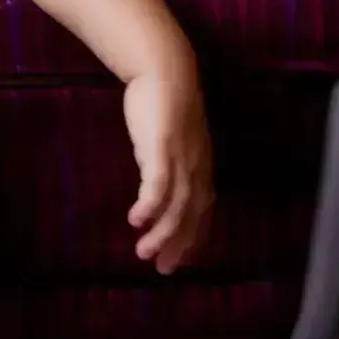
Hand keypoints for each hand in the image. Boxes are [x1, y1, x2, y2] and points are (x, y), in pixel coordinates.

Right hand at [123, 69, 212, 273]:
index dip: (192, 238)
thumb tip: (156, 183)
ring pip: (177, 207)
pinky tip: (136, 220)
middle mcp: (197, 167)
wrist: (165, 69)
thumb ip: (168, 161)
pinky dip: (150, 206)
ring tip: (144, 253)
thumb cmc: (165, 101)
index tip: (179, 260)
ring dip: (162, 234)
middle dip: (178, 245)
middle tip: (162, 269)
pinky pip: (158, 185)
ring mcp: (182, 159)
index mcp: (201, 166)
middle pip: (192, 216)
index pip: (202, 211)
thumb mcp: (171, 138)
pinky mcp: (162, 148)